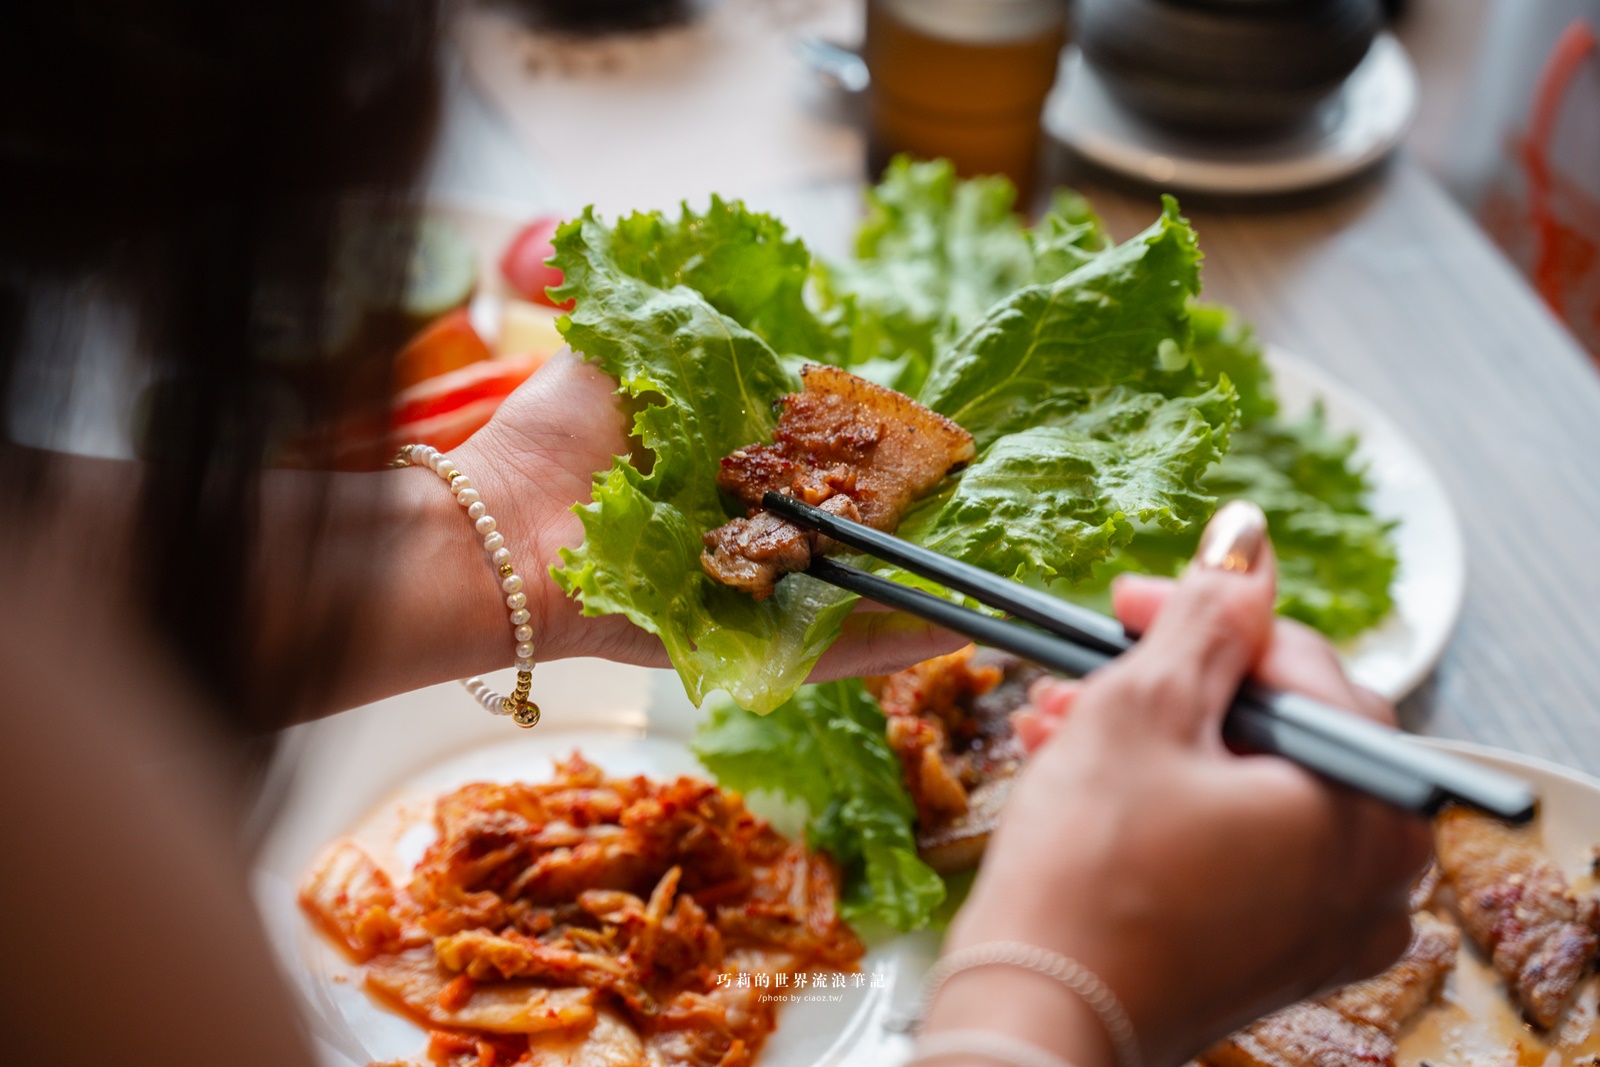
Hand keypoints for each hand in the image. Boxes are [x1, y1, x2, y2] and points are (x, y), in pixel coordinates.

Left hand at [454, 350, 960, 675]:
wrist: (501, 528)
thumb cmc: (557, 438)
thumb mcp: (641, 352)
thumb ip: (711, 337)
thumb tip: (785, 318)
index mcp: (725, 465)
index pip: (826, 458)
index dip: (882, 450)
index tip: (940, 439)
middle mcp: (746, 531)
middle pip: (853, 527)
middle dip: (918, 521)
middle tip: (989, 509)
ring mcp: (749, 593)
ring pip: (855, 593)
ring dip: (925, 586)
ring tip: (1001, 582)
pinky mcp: (741, 646)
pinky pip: (825, 653)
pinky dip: (890, 645)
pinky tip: (957, 629)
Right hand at [926, 501, 1432, 1066]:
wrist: (1034, 1020)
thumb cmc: (1090, 869)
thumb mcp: (1145, 708)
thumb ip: (1207, 615)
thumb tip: (1247, 535)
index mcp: (1370, 805)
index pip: (1299, 665)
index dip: (1205, 617)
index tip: (1127, 600)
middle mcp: (1375, 873)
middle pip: (1274, 727)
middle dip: (1167, 686)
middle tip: (1091, 668)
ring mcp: (1326, 925)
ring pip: (1243, 785)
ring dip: (1151, 741)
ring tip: (1059, 725)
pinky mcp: (1271, 955)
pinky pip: (1233, 846)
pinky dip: (1168, 803)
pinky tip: (1085, 779)